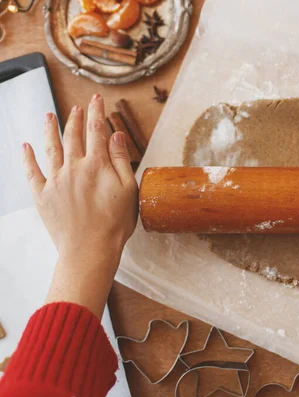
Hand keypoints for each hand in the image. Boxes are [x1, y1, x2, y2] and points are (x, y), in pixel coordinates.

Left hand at [22, 93, 137, 316]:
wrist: (89, 249)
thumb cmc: (114, 224)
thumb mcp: (128, 190)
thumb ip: (121, 160)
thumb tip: (116, 136)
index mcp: (97, 166)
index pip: (97, 131)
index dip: (97, 113)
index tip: (97, 100)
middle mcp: (74, 168)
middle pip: (73, 136)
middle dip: (76, 118)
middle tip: (77, 107)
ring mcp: (56, 181)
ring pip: (51, 148)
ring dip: (50, 130)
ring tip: (49, 116)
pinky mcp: (43, 195)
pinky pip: (32, 172)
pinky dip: (28, 158)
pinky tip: (26, 147)